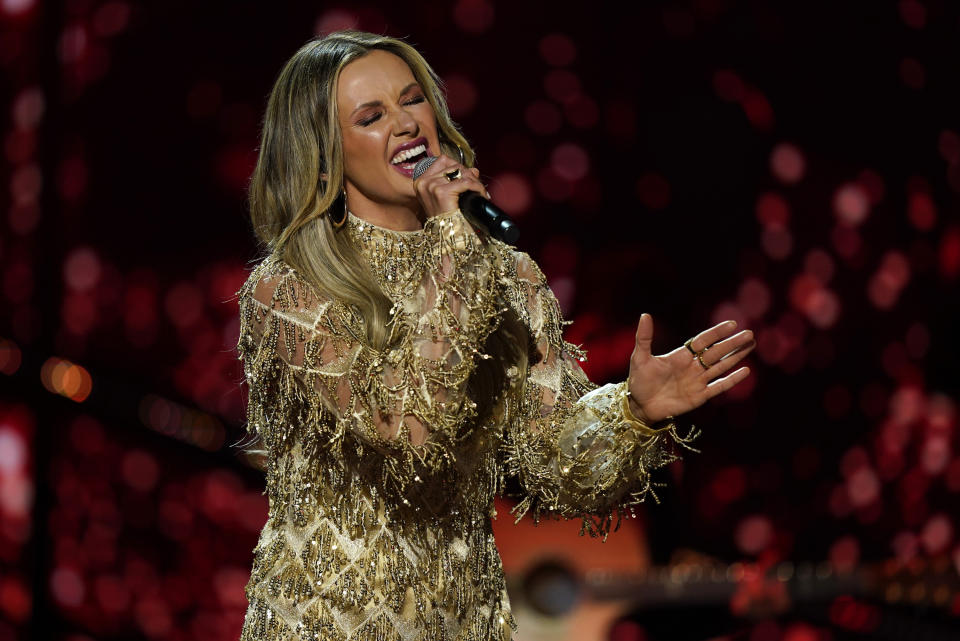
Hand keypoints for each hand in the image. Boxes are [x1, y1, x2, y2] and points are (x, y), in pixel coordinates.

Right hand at [412, 154, 489, 217]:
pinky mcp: (442, 192)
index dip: (459, 167)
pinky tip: (481, 195)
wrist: (448, 240)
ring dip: (474, 181)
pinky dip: (477, 187)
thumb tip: (473, 170)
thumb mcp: (448, 197)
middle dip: (469, 175)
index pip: (443, 161)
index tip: (469, 178)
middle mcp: (423, 182)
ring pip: (461, 172)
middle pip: (453, 165)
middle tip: (477, 187)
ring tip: (479, 192)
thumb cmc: (448, 221)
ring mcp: (431, 186)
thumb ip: (457, 180)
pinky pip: (466, 182)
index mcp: (421, 182)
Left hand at [627, 314, 754, 423]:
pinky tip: (745, 371)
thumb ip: (644, 337)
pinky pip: (719, 386)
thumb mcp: (640, 357)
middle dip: (732, 343)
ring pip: (721, 366)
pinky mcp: (700, 396)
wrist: (639, 405)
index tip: (732, 324)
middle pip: (716, 352)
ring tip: (750, 345)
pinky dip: (731, 379)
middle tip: (749, 334)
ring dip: (736, 356)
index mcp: (681, 355)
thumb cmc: (639, 380)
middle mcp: (693, 366)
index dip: (717, 333)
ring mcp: (698, 381)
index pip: (703, 341)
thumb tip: (645, 315)